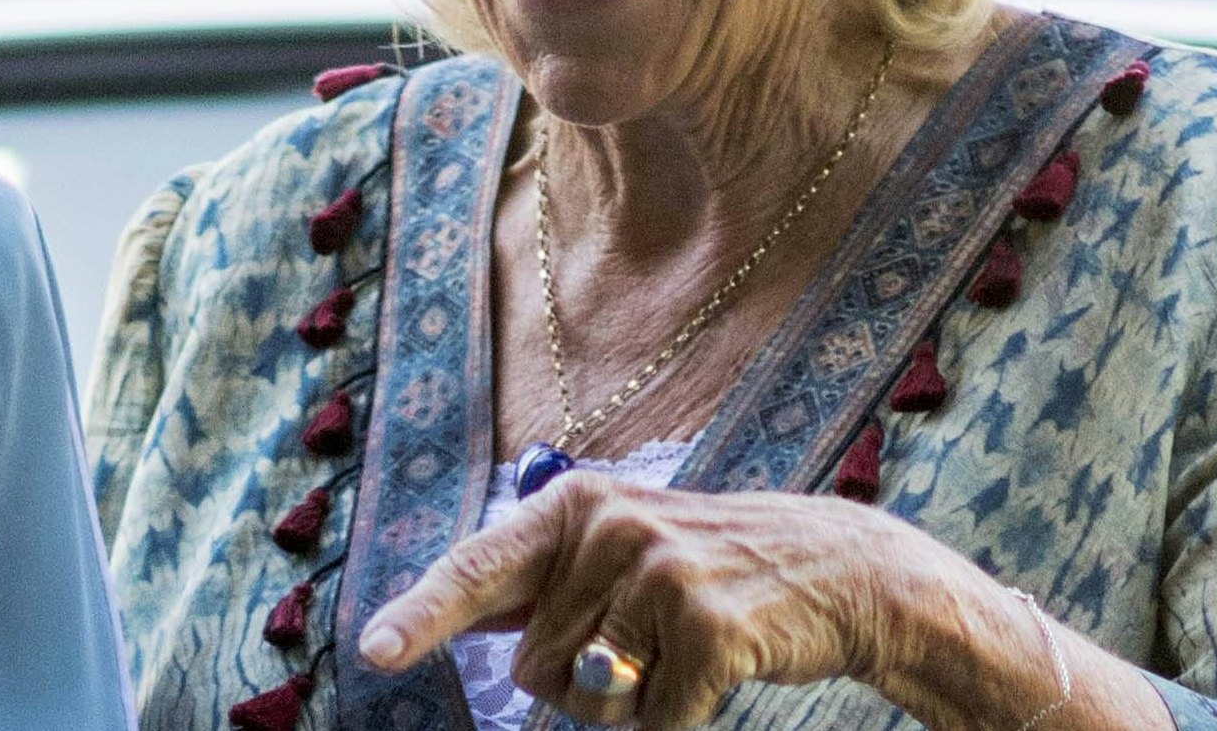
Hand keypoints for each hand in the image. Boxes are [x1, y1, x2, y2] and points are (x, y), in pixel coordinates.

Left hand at [353, 471, 959, 727]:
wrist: (841, 570)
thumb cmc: (715, 569)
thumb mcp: (622, 550)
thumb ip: (544, 585)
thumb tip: (466, 622)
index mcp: (576, 506)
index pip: (479, 567)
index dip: (424, 614)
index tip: (374, 649)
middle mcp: (610, 528)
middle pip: (536, 667)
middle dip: (580, 684)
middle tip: (647, 643)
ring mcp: (660, 575)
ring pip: (592, 701)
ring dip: (634, 704)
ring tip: (686, 649)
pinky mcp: (708, 627)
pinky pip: (657, 722)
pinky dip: (683, 717)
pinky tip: (722, 667)